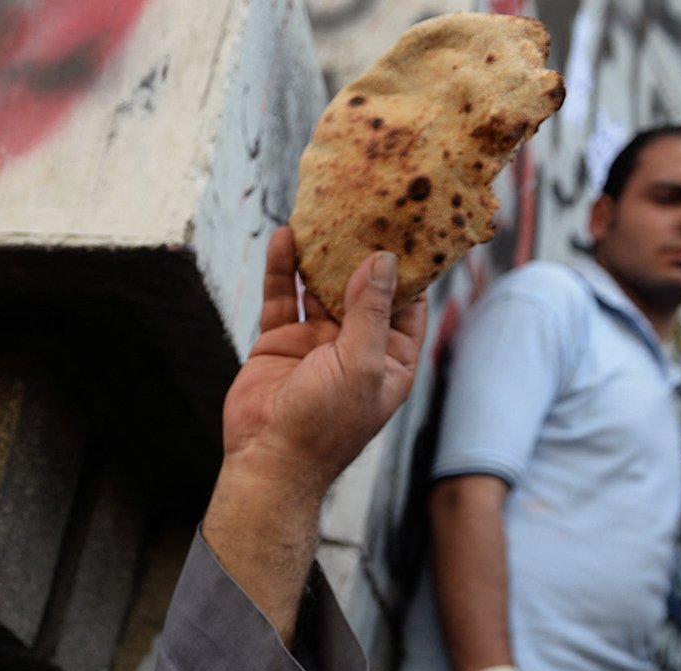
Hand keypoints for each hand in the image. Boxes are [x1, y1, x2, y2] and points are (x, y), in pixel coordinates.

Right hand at [203, 226, 427, 636]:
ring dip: (322, 251)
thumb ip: (371, 310)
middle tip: (367, 199)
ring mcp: (317, 340)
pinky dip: (284, 267)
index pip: (410, 300)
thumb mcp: (362, 364)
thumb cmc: (324, 425)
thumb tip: (384, 260)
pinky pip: (284, 294)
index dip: (411, 263)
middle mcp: (358, 344)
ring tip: (324, 208)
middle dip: (364, 247)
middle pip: (365, 284)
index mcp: (392, 357)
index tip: (412, 220)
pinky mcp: (281, 339)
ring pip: (322, 284)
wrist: (268, 461)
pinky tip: (285, 236)